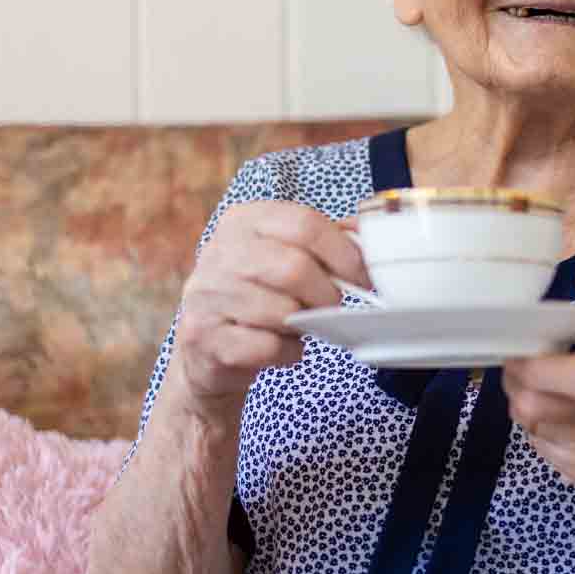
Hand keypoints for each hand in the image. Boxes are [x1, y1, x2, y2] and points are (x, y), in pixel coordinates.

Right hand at [168, 202, 368, 421]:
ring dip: (303, 325)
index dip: (344, 254)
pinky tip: (281, 346)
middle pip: (295, 267)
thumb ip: (325, 240)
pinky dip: (288, 352)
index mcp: (243, 220)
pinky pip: (268, 346)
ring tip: (297, 323)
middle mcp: (219, 251)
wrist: (206, 346)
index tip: (363, 277)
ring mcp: (207, 294)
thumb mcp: (283, 255)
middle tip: (331, 305)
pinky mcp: (204, 336)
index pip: (304, 224)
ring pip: (282, 311)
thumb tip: (369, 231)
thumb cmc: (256, 294)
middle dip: (326, 293)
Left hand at [502, 268, 574, 503]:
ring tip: (538, 383)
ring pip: (530, 423)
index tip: (526, 343)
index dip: (527, 358)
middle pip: (530, 401)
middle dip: (517, 379)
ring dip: (524, 400)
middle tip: (522, 361)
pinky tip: (556, 412)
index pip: (551, 372)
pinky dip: (538, 426)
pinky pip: (539, 446)